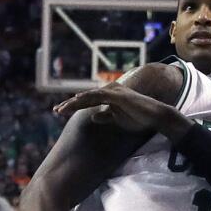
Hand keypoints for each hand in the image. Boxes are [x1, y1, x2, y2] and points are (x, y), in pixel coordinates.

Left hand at [59, 84, 186, 140]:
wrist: (155, 117)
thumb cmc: (139, 118)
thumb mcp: (118, 119)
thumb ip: (105, 116)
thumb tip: (92, 116)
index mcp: (109, 97)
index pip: (88, 101)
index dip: (74, 106)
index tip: (60, 113)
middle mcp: (110, 91)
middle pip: (85, 97)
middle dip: (70, 104)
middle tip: (56, 110)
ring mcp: (114, 91)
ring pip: (89, 96)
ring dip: (74, 102)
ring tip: (61, 109)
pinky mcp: (117, 95)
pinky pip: (98, 96)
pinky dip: (86, 98)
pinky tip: (76, 101)